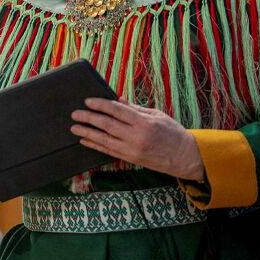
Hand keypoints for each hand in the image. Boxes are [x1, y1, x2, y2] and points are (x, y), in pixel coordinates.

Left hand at [71, 98, 204, 180]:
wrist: (185, 157)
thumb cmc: (172, 132)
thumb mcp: (156, 115)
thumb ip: (135, 108)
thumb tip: (118, 100)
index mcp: (143, 122)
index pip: (117, 110)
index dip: (100, 104)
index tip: (88, 101)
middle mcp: (136, 137)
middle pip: (107, 125)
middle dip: (88, 118)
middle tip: (75, 114)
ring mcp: (132, 150)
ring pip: (104, 140)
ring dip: (87, 133)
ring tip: (74, 128)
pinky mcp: (131, 159)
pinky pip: (108, 151)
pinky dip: (95, 145)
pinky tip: (85, 140)